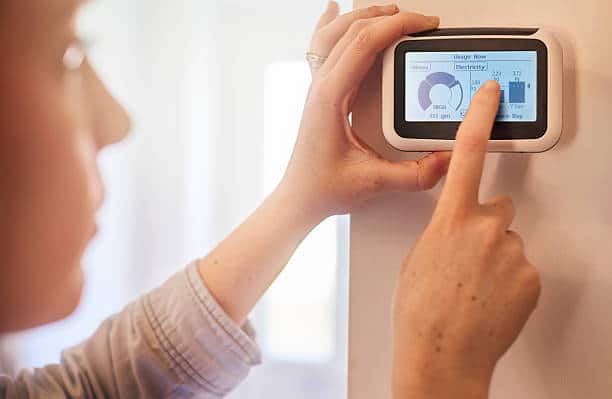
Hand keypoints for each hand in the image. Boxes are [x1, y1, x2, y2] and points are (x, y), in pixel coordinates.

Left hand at [279, 4, 449, 218]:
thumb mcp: (372, 183)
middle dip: (389, 17)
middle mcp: (321, 87)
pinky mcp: (321, 94)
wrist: (298, 197)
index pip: (364, 44)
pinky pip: (320, 48)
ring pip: (335, 34)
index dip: (397, 27)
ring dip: (363, 16)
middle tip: (421, 22)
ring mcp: (318, 88)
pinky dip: (329, 26)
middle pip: (352, 31)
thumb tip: (446, 160)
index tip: (424, 25)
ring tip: (391, 10)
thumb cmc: (323, 187)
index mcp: (331, 98)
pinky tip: (332, 12)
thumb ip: (413, 175)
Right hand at [391, 81, 540, 397]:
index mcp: (450, 219)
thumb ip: (442, 231)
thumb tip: (459, 228)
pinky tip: (489, 297)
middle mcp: (485, 228)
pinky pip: (522, 265)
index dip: (479, 118)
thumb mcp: (418, 258)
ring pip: (508, 240)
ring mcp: (512, 252)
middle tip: (468, 256)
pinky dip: (510, 278)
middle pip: (498, 207)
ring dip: (496, 255)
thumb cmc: (420, 311)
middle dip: (486, 223)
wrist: (441, 354)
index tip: (490, 96)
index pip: (466, 154)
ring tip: (475, 285)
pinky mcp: (531, 276)